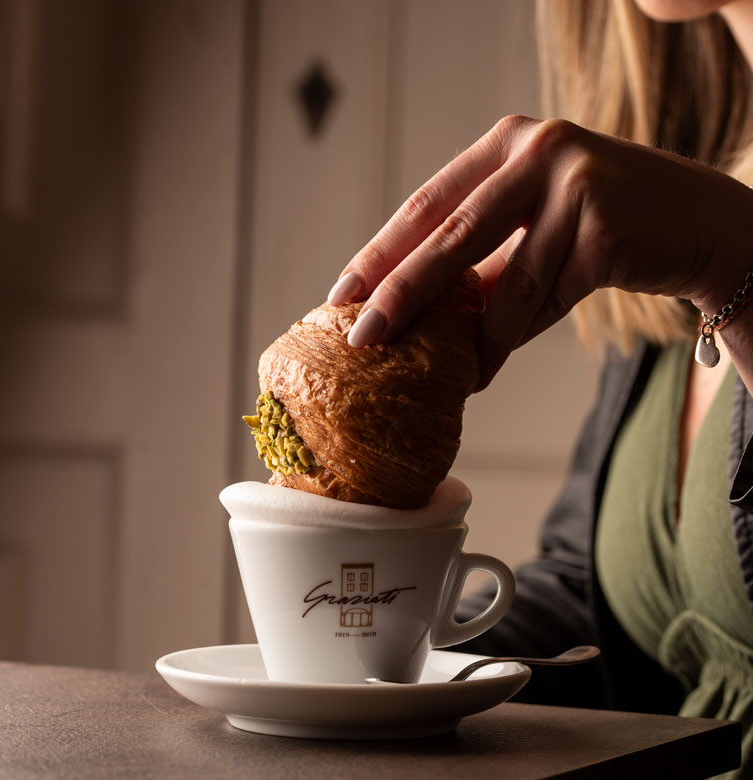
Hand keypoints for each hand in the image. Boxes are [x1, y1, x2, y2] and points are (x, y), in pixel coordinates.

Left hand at [328, 116, 752, 388]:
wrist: (698, 226)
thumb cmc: (603, 231)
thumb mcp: (534, 228)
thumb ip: (480, 259)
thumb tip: (410, 314)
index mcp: (505, 143)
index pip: (425, 203)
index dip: (379, 254)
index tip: (340, 295)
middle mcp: (535, 149)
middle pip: (446, 233)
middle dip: (398, 292)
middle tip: (361, 338)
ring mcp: (573, 181)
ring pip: (501, 279)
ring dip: (464, 338)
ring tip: (434, 376)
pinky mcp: (605, 224)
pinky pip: (542, 298)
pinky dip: (509, 339)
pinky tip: (484, 368)